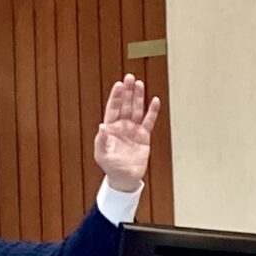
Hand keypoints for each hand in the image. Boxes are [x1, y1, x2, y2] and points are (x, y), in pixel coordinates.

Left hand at [93, 73, 160, 191]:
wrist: (124, 178)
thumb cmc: (110, 167)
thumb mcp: (102, 154)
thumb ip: (101, 140)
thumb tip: (101, 126)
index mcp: (110, 128)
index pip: (112, 108)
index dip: (116, 96)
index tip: (119, 84)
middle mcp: (122, 126)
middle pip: (125, 105)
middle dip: (127, 91)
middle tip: (130, 77)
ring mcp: (133, 130)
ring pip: (137, 109)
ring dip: (138, 97)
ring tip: (140, 84)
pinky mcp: (144, 136)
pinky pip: (148, 121)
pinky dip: (152, 111)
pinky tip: (154, 100)